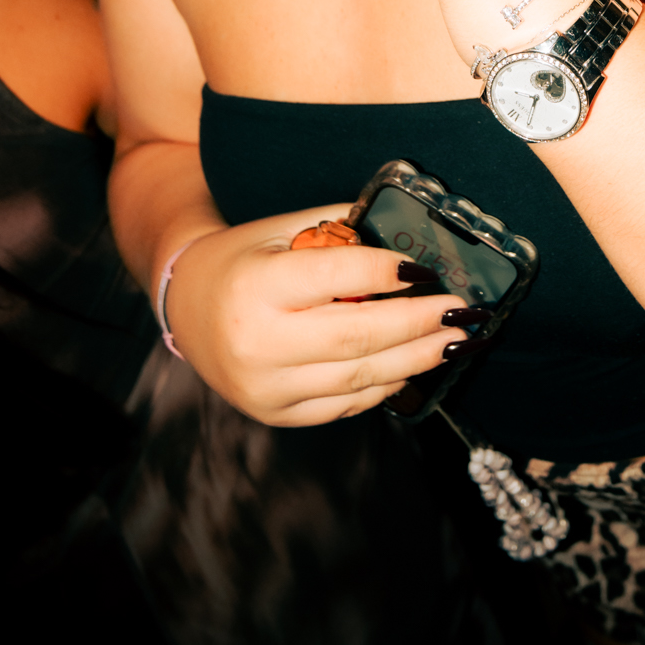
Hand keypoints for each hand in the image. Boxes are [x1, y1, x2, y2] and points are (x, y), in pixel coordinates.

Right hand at [162, 215, 471, 425]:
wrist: (186, 306)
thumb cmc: (243, 261)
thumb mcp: (282, 230)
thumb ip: (341, 230)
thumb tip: (412, 236)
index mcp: (256, 286)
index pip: (338, 277)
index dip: (389, 272)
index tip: (427, 270)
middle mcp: (257, 341)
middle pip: (357, 335)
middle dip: (418, 324)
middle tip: (458, 312)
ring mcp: (265, 386)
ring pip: (357, 377)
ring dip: (413, 360)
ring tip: (450, 343)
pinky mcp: (274, 413)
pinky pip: (342, 404)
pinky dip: (383, 386)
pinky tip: (412, 366)